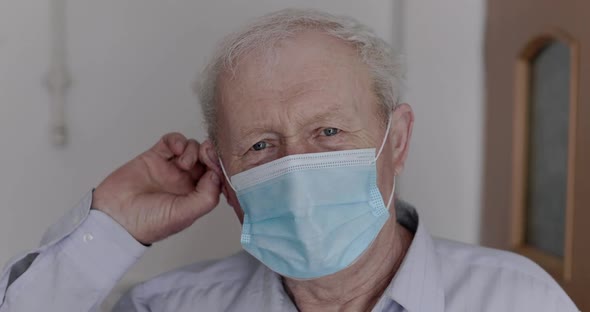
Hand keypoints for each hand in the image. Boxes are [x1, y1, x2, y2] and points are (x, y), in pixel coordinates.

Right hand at [92, 133, 221, 243]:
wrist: (114, 217)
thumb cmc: (147, 223)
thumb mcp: (184, 215)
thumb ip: (206, 197)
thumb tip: (217, 175)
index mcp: (195, 197)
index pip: (216, 177)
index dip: (219, 168)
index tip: (218, 164)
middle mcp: (185, 182)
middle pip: (206, 160)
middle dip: (209, 154)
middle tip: (206, 154)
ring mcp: (170, 169)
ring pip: (191, 148)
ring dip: (192, 149)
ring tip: (182, 162)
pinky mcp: (154, 157)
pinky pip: (171, 142)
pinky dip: (177, 140)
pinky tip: (175, 148)